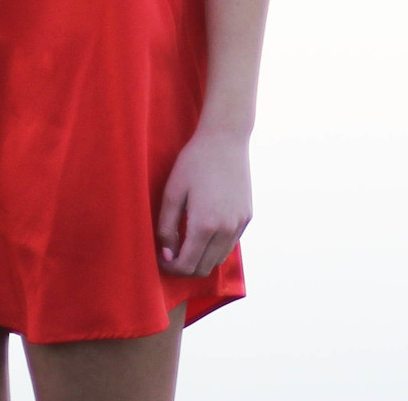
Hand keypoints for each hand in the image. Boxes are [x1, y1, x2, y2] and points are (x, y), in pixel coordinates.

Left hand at [156, 128, 250, 277]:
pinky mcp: (247, 217)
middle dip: (185, 267)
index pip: (186, 265)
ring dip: (201, 259)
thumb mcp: (172, 193)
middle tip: (172, 253)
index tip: (161, 256)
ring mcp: (239, 224)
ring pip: (218, 259)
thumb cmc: (194, 162)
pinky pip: (230, 244)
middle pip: (203, 268)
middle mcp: (226, 229)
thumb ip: (166, 228)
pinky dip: (215, 247)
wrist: (226, 138)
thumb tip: (168, 254)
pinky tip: (204, 231)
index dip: (170, 267)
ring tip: (187, 243)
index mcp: (204, 225)